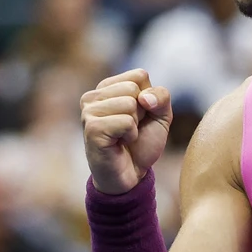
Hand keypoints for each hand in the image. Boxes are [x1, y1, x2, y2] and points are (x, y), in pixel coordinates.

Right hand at [82, 69, 172, 193]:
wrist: (130, 176)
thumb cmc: (141, 143)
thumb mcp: (160, 115)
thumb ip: (161, 96)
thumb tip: (144, 98)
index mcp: (107, 87)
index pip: (139, 75)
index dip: (149, 99)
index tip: (139, 117)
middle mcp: (93, 96)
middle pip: (134, 88)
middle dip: (142, 112)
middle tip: (130, 129)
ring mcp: (89, 111)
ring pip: (130, 103)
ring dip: (135, 125)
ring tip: (124, 137)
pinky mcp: (92, 128)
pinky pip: (126, 122)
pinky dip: (131, 135)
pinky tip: (119, 144)